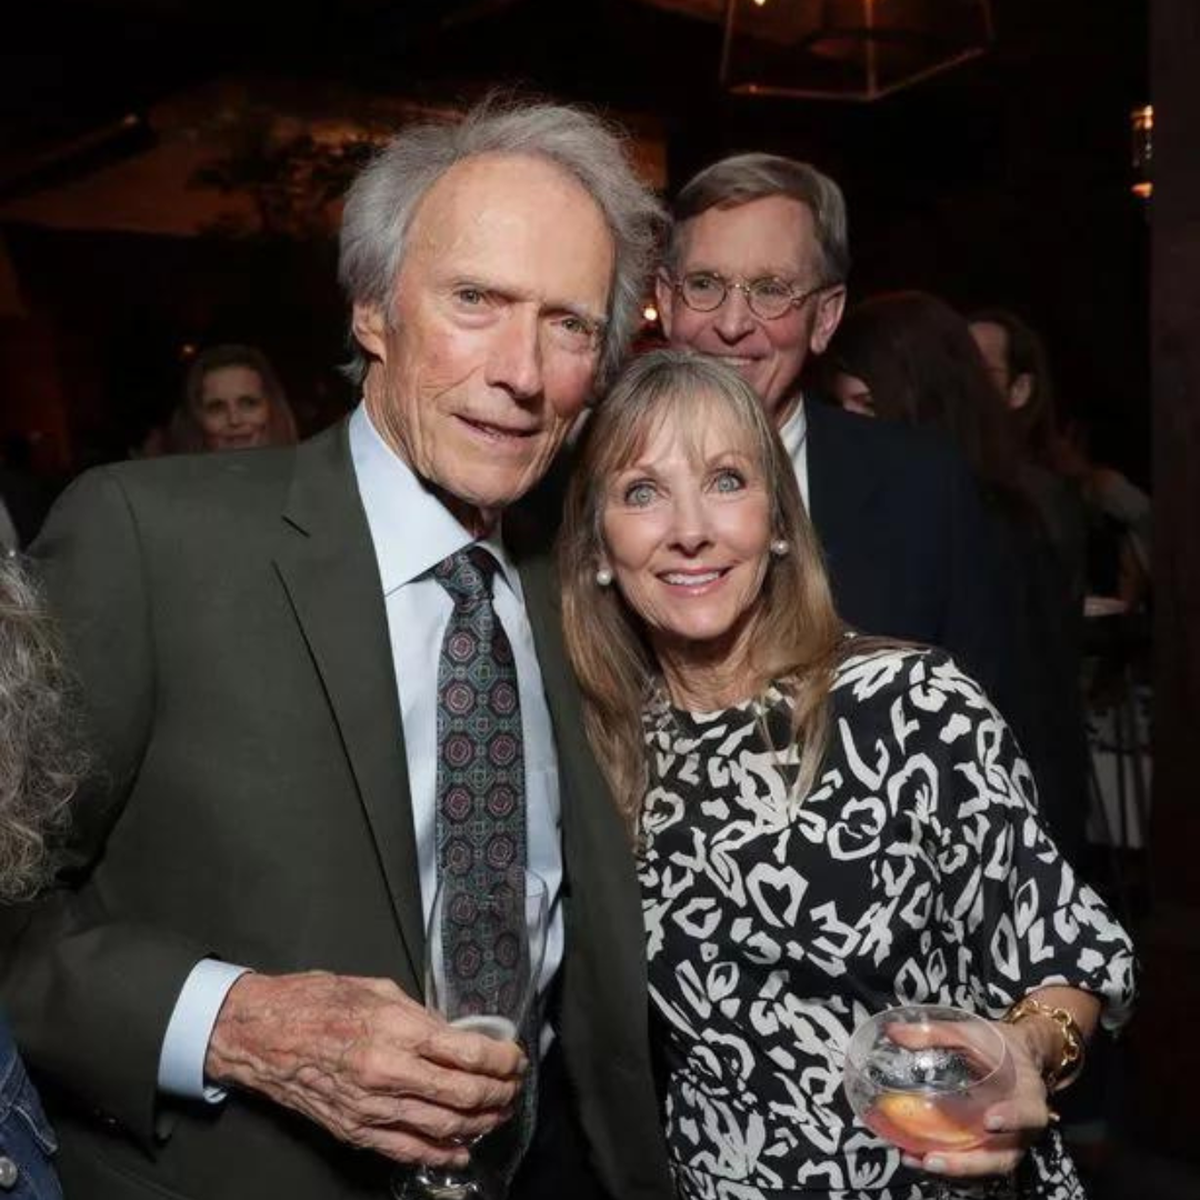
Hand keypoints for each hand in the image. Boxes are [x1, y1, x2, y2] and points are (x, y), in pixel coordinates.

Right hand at [205, 971, 525, 1165]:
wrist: (261, 1035)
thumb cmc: (316, 1001)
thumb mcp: (377, 989)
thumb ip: (420, 1015)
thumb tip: (455, 1034)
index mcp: (395, 1029)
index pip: (467, 1053)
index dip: (501, 1060)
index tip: (515, 1058)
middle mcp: (387, 1072)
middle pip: (464, 1094)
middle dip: (499, 1093)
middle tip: (513, 1087)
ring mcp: (371, 1107)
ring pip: (443, 1126)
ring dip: (479, 1123)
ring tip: (498, 1113)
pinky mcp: (355, 1130)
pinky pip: (407, 1150)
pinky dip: (441, 1152)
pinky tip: (461, 1147)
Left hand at [894, 1018, 1050, 1178]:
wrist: (1017, 1056)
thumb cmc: (995, 1045)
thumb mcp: (971, 1033)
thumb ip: (936, 1033)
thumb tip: (893, 1032)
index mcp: (1029, 1097)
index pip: (1029, 1113)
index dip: (1014, 1119)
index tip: (990, 1121)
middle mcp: (1022, 1129)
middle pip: (1002, 1157)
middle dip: (968, 1164)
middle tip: (933, 1160)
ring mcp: (1006, 1143)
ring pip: (984, 1166)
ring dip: (953, 1168)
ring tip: (917, 1161)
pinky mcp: (989, 1147)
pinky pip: (971, 1159)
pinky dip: (947, 1161)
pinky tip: (915, 1156)